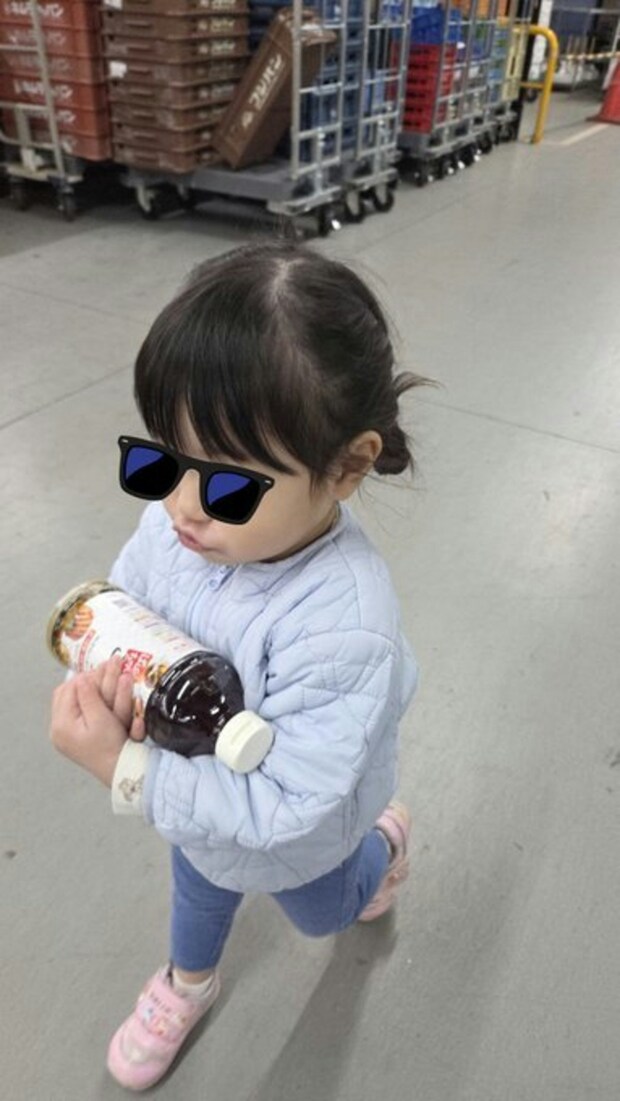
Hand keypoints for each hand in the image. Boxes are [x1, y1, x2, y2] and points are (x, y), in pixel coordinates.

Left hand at [49, 656, 145, 787]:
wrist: (120, 770)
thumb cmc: (112, 746)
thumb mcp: (101, 718)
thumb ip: (89, 696)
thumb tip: (82, 677)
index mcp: (61, 725)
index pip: (68, 690)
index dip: (85, 677)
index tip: (102, 667)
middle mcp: (57, 730)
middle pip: (64, 695)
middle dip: (82, 681)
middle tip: (99, 670)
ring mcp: (63, 735)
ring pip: (67, 702)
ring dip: (81, 690)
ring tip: (95, 679)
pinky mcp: (71, 738)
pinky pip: (72, 712)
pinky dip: (82, 701)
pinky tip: (92, 697)